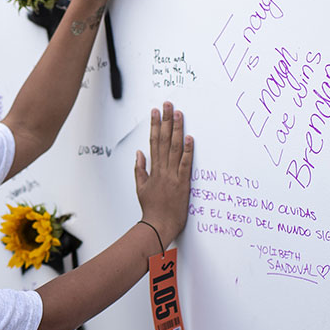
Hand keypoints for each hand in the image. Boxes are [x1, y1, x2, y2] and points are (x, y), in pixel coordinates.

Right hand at [134, 102, 193, 244]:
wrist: (158, 225)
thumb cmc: (151, 209)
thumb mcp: (141, 188)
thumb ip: (140, 169)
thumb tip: (139, 154)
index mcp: (153, 170)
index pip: (153, 142)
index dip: (154, 125)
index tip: (155, 112)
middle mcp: (162, 169)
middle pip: (163, 140)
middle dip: (165, 120)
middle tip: (167, 104)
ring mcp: (172, 175)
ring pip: (173, 148)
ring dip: (176, 129)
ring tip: (178, 114)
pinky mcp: (182, 183)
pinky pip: (185, 164)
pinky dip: (187, 151)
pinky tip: (189, 138)